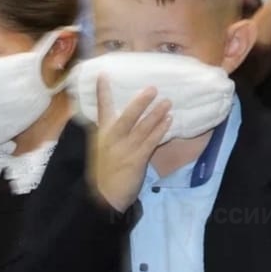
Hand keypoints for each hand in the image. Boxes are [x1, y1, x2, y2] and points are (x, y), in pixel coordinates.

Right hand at [89, 77, 171, 212]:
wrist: (104, 196)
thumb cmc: (105, 169)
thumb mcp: (101, 148)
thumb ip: (108, 132)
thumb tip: (113, 116)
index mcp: (103, 134)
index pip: (101, 110)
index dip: (102, 92)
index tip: (103, 75)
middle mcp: (113, 139)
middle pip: (127, 117)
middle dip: (140, 102)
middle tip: (152, 88)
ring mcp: (125, 149)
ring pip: (142, 128)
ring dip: (156, 114)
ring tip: (167, 102)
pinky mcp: (136, 160)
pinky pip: (150, 142)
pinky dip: (160, 131)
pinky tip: (169, 121)